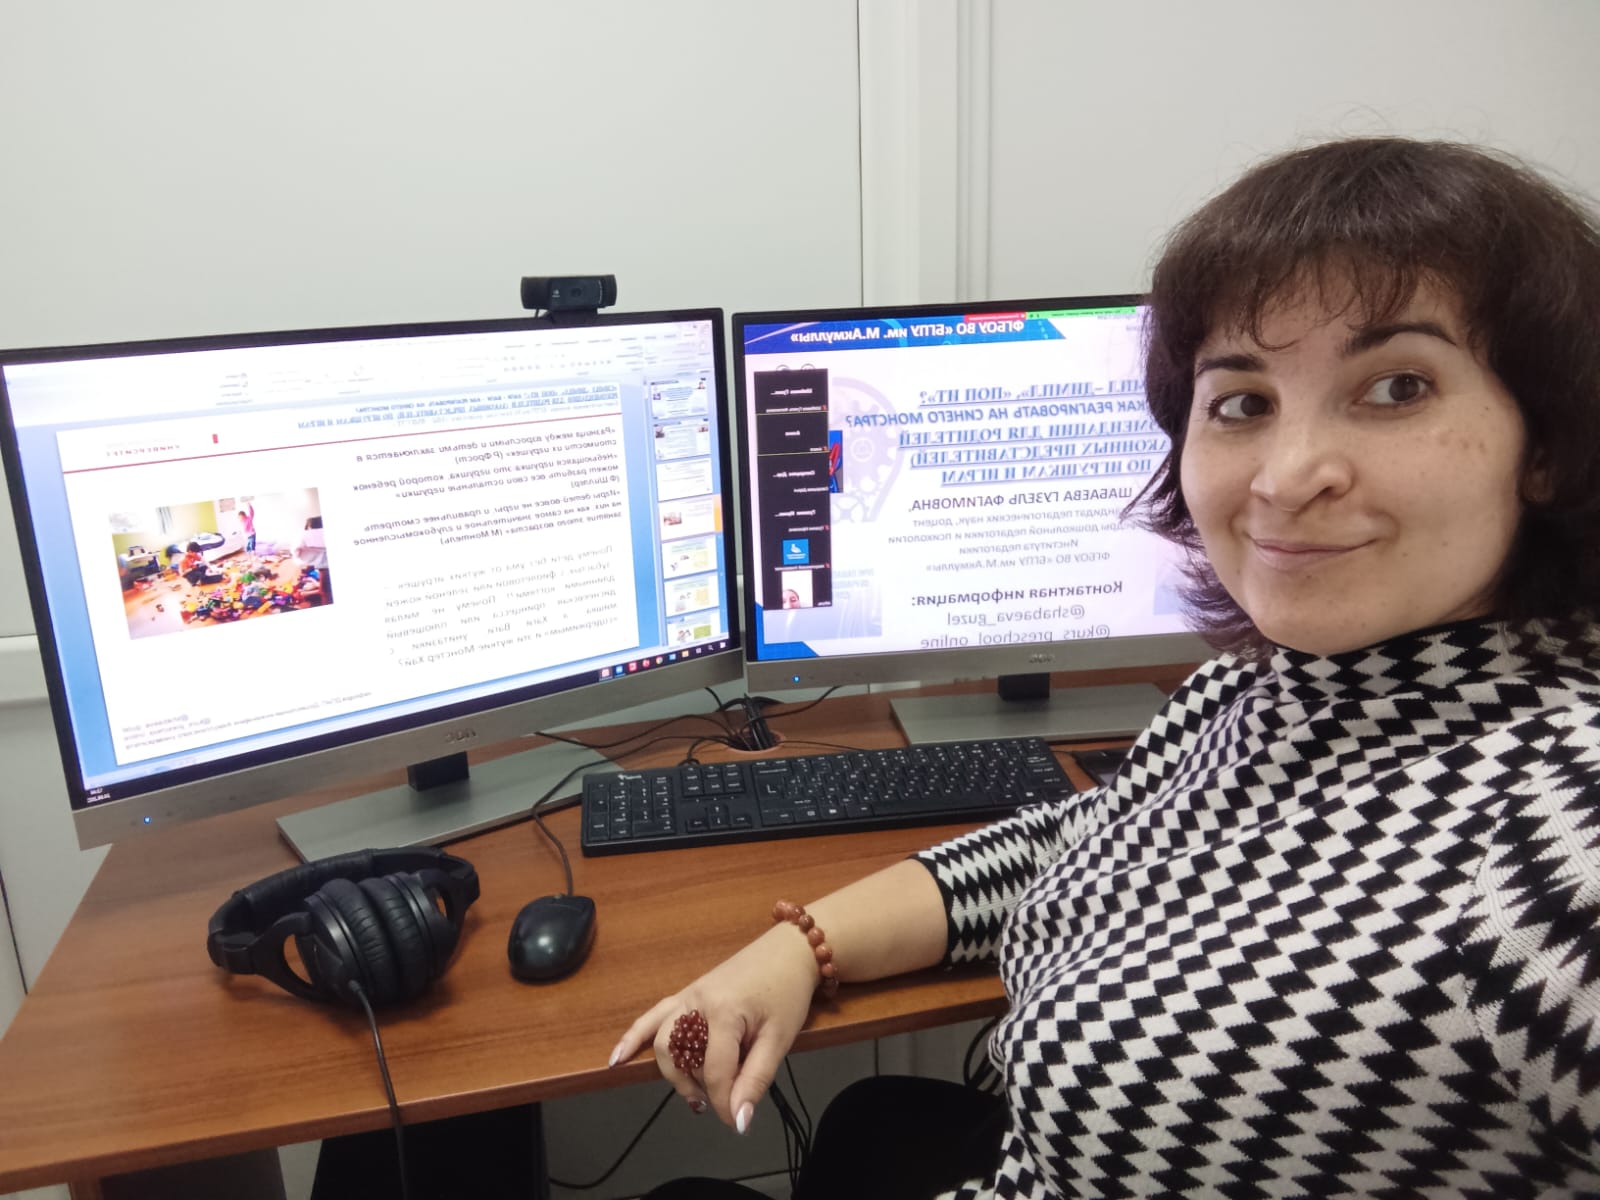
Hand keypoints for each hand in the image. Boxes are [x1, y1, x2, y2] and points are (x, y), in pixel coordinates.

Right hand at [609, 923, 818, 1131]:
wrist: (789, 950)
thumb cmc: (788, 992)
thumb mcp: (780, 1038)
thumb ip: (756, 1079)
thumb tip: (737, 1120)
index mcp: (724, 1012)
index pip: (714, 1071)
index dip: (724, 1103)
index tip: (735, 1122)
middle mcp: (697, 1002)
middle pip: (679, 1055)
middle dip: (695, 1086)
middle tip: (716, 1103)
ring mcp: (688, 994)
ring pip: (664, 1039)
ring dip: (673, 1071)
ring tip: (692, 1094)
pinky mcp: (687, 993)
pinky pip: (653, 1016)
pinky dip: (634, 1037)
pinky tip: (617, 1058)